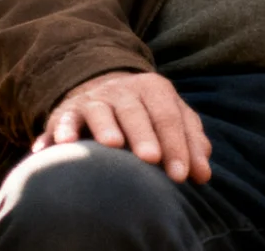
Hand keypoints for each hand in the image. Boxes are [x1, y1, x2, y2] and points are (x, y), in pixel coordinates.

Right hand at [33, 70, 212, 183]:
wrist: (108, 91)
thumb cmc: (149, 116)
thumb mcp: (173, 121)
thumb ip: (191, 144)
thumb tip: (203, 175)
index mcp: (154, 89)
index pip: (168, 117)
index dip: (177, 145)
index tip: (181, 175)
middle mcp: (123, 90)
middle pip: (135, 112)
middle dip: (144, 135)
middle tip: (151, 159)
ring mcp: (95, 99)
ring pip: (100, 111)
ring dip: (105, 127)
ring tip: (112, 144)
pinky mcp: (68, 111)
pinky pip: (63, 119)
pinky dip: (61, 130)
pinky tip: (61, 145)